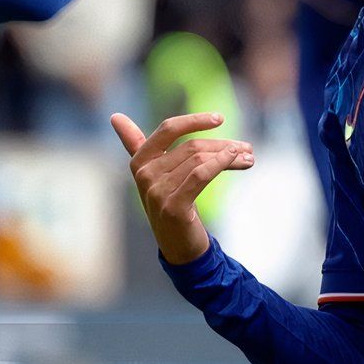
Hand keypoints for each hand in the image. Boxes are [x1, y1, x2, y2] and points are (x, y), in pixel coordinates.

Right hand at [111, 112, 252, 265]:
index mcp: (139, 161)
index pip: (168, 129)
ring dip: (230, 157)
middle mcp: (144, 175)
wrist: (179, 247)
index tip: (220, 119)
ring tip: (249, 158)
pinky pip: (201, 174)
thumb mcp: (155, 174)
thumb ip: (136, 144)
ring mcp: (156, 191)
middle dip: (222, 145)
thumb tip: (114, 116)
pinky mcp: (172, 206)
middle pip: (191, 146)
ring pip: (200, 160)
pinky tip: (237, 161)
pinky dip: (222, 164)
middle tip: (247, 148)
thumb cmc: (171, 204)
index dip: (194, 121)